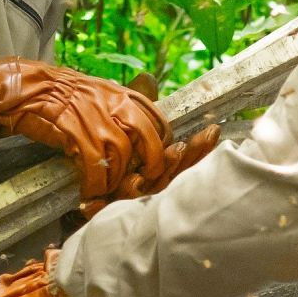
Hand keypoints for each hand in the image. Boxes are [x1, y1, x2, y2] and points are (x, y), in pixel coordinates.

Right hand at [0, 58, 173, 201]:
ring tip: (108, 188)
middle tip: (145, 179)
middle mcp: (113, 102)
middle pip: (147, 137)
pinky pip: (95, 164)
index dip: (162, 140)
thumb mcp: (94, 92)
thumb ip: (115, 107)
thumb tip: (132, 132)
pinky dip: (96, 181)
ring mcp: (96, 117)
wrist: (27, 89)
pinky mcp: (76, 132)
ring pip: (121, 155)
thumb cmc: (58, 93)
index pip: (155, 116)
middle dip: (151, 162)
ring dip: (117, 178)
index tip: (157, 157)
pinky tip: (90, 189)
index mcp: (119, 92)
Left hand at [80, 122, 222, 217]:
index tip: (212, 129)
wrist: (85, 189)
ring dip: (140, 188)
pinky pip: (103, 215)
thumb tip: (146, 78)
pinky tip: (88, 204)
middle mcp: (153, 190)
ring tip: (137, 177)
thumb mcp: (128, 129)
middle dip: (176, 165)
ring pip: (139, 199)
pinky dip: (97, 209)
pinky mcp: (107, 218)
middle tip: (178, 148)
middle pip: (170, 180)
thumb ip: (139, 109)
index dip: (200, 147)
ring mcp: (133, 206)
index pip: (187, 160)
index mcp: (163, 171)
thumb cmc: (116, 158)